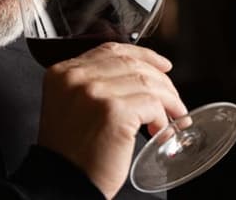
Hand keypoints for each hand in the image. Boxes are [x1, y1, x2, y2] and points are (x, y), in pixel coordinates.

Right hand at [37, 42, 187, 198]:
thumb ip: (93, 85)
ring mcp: (95, 92)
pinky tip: (161, 131)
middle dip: (160, 80)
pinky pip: (153, 104)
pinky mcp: (114, 111)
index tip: (162, 65)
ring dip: (168, 100)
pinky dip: (163, 118)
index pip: (110, 50)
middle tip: (173, 99)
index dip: (142, 55)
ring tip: (174, 117)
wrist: (61, 184)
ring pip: (147, 82)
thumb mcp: (71, 106)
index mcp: (63, 72)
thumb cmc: (70, 154)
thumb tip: (138, 76)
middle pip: (131, 63)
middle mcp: (76, 77)